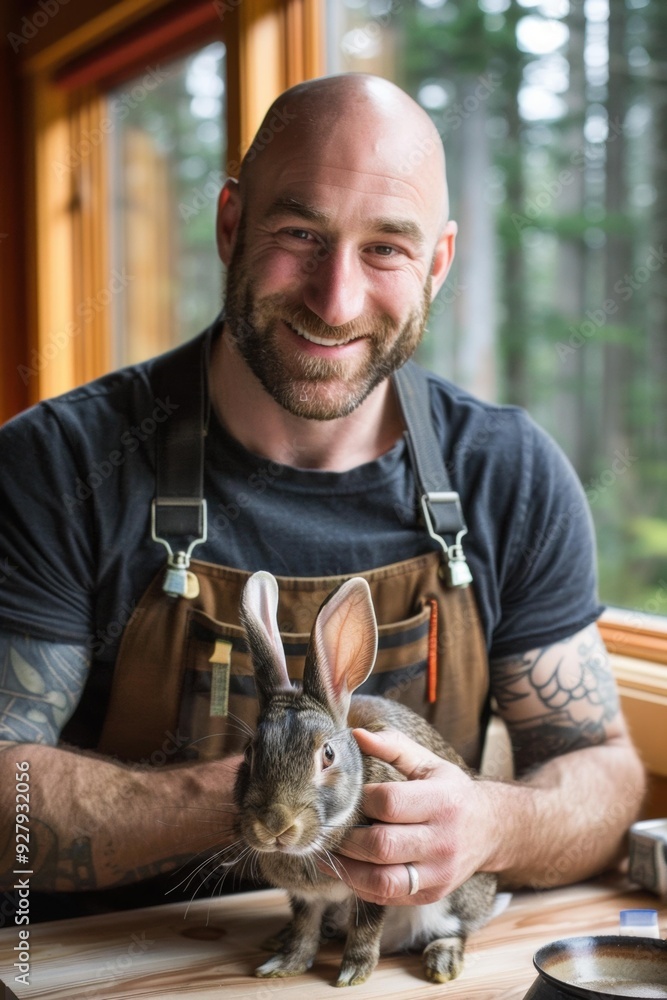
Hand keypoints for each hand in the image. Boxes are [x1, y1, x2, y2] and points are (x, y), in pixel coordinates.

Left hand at [321, 728, 495, 905]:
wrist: (489, 829)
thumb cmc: (450, 791)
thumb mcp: (428, 763)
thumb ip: (392, 746)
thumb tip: (356, 735)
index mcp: (442, 801)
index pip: (390, 803)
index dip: (360, 800)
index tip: (347, 796)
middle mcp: (443, 840)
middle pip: (381, 844)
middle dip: (346, 837)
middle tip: (328, 827)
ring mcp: (438, 872)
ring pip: (382, 880)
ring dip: (347, 868)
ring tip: (329, 852)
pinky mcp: (431, 894)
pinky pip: (387, 896)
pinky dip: (360, 884)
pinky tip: (347, 868)